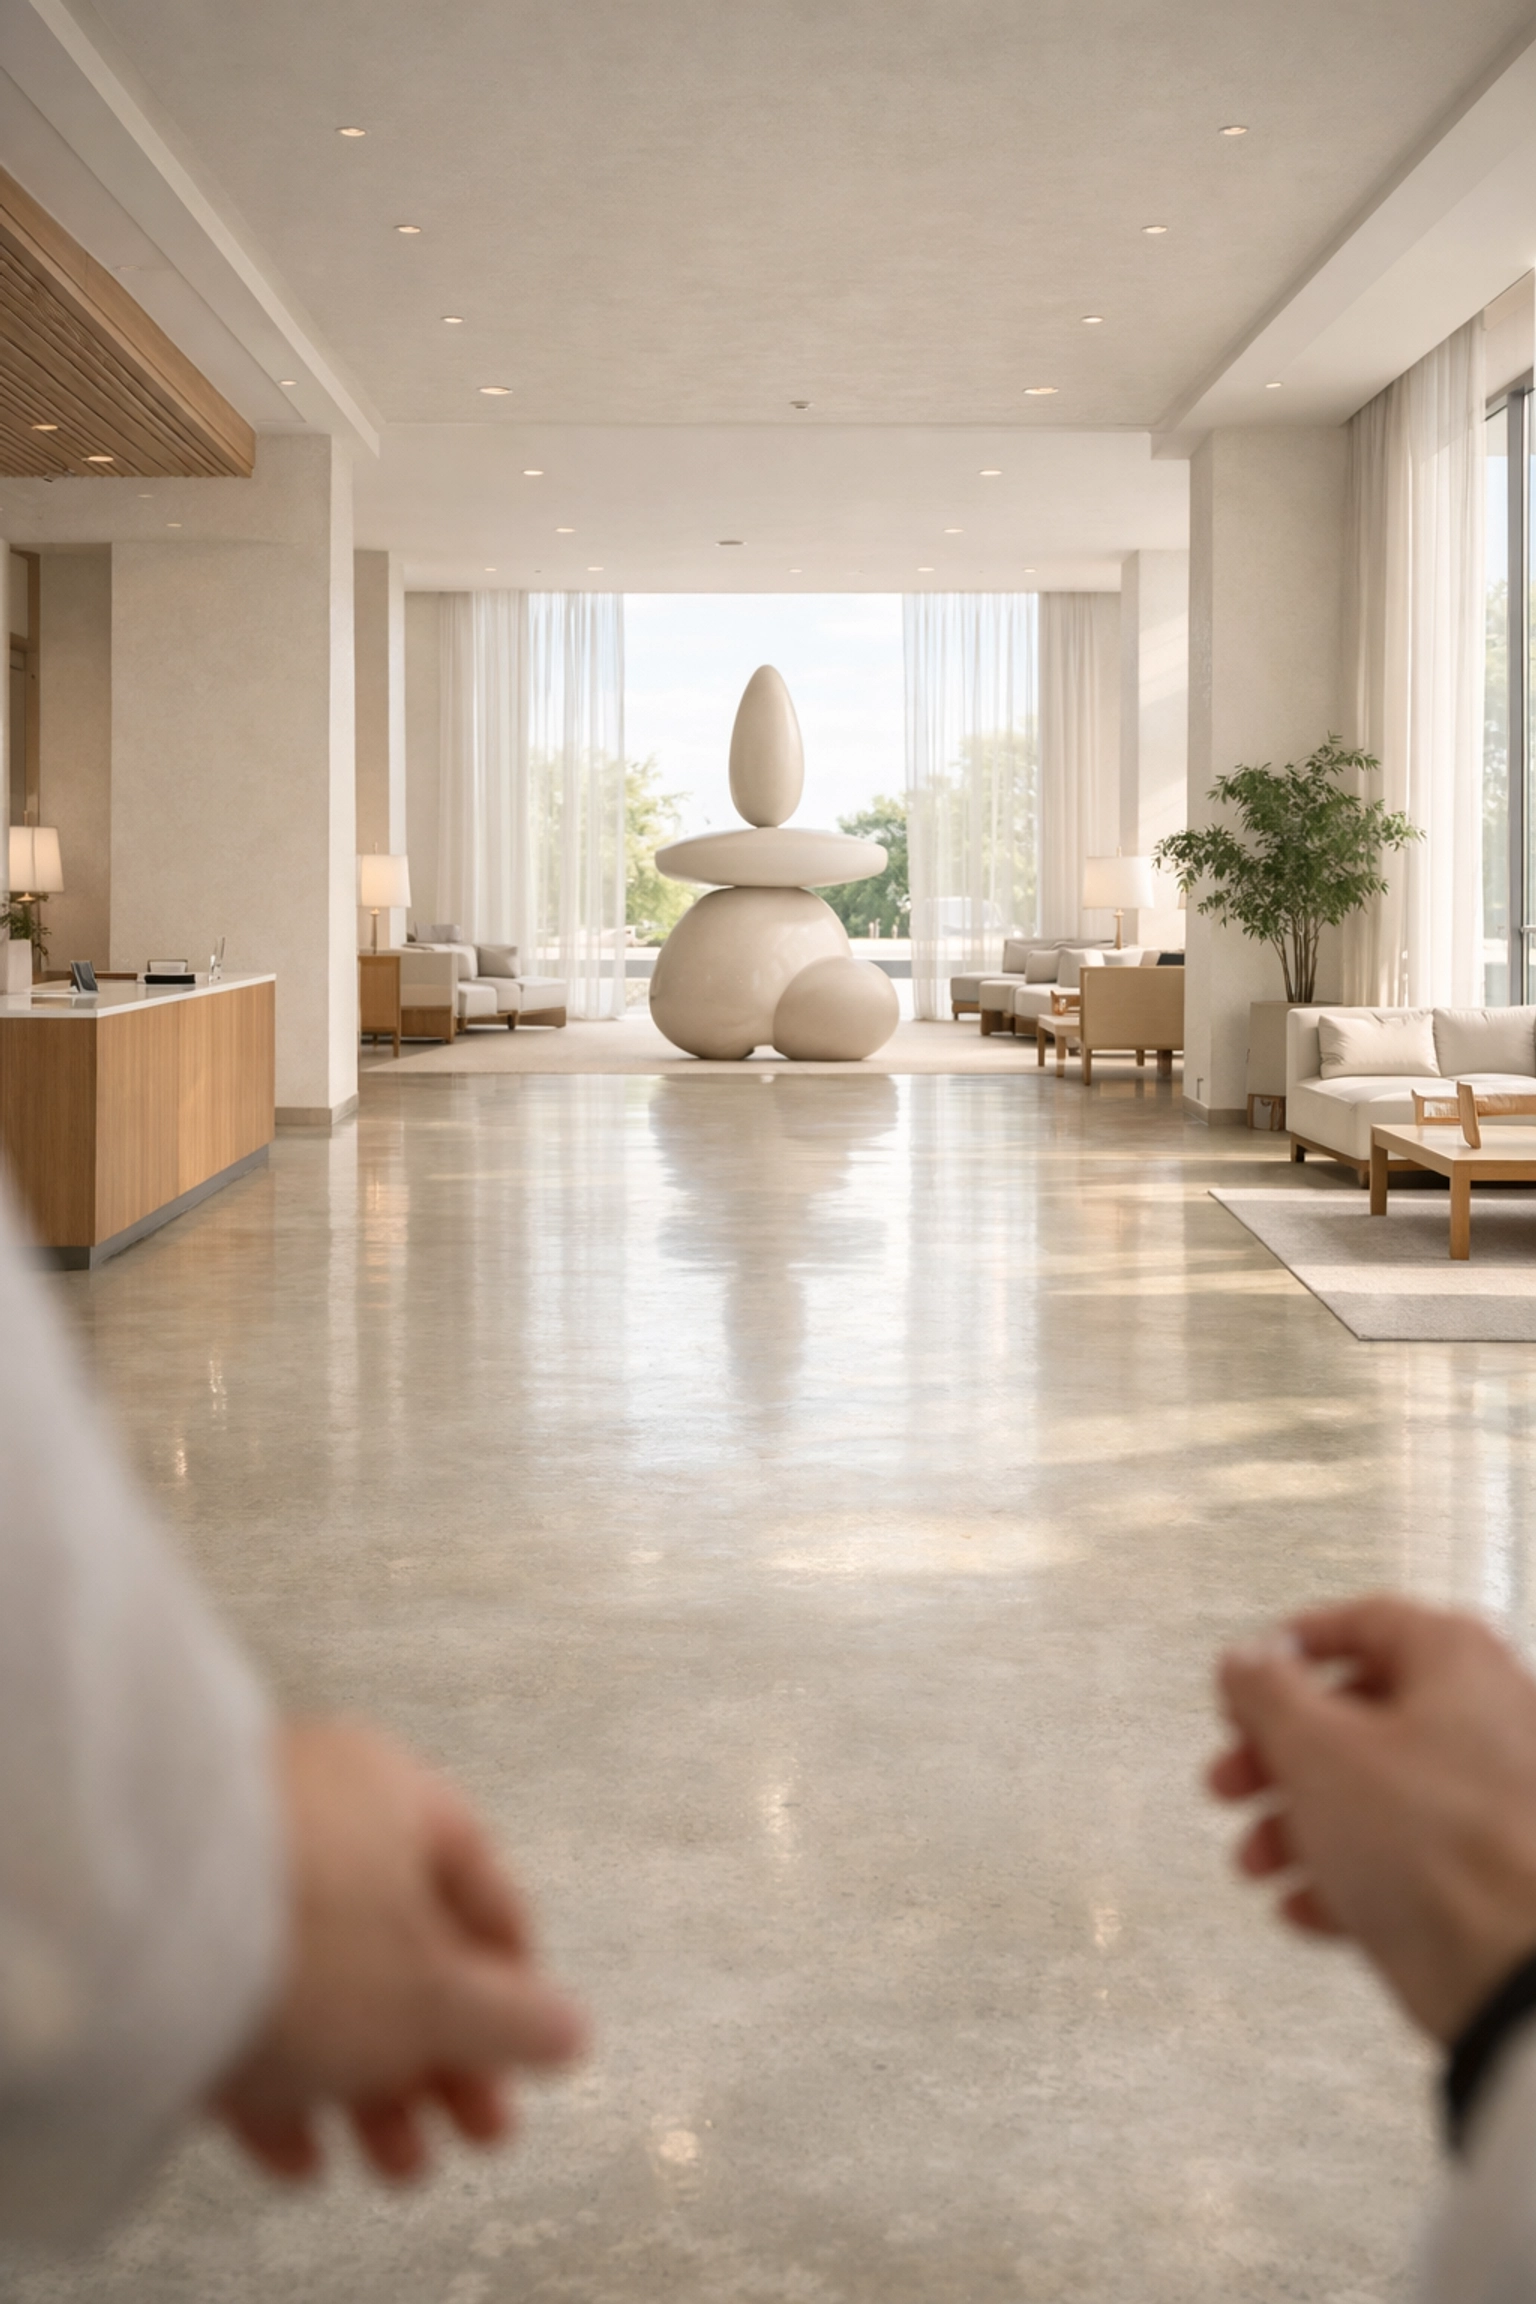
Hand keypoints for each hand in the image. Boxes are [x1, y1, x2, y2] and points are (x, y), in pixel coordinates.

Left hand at [214, 1720, 586, 2180]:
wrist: (128, 1926)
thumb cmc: (303, 1928)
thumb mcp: (437, 1998)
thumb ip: (513, 2022)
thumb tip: (570, 2030)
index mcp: (401, 1793)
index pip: (484, 1891)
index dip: (514, 1986)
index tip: (524, 2051)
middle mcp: (322, 1814)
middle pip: (405, 1952)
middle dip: (442, 2059)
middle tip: (470, 2127)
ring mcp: (242, 1867)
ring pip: (329, 1989)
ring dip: (371, 2086)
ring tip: (395, 2161)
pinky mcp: (174, 1926)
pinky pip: (251, 2007)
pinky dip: (287, 2078)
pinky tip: (300, 2148)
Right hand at [1210, 1596, 1535, 2042]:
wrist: (1515, 1971)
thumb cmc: (1438, 1846)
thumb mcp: (1318, 1749)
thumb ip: (1266, 1692)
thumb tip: (1244, 1661)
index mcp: (1455, 1660)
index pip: (1358, 1623)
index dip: (1286, 1654)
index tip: (1243, 1685)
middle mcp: (1486, 1717)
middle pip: (1356, 1715)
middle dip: (1277, 1755)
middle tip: (1231, 1781)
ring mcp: (1492, 1798)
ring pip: (1375, 1791)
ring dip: (1299, 1824)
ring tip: (1257, 1862)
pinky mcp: (1488, 1871)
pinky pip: (1405, 1855)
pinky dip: (1348, 1874)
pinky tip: (1306, 1908)